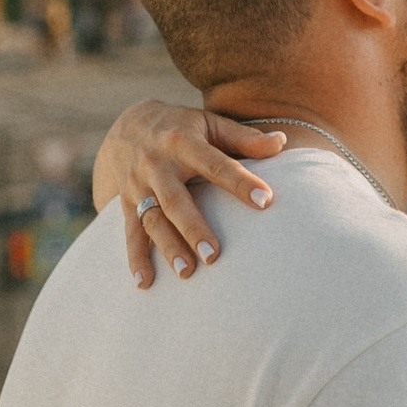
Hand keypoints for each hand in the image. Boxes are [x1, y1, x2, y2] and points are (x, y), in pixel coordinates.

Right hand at [94, 100, 287, 286]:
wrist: (126, 126)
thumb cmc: (181, 128)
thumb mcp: (210, 124)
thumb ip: (244, 138)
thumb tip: (282, 142)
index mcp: (183, 142)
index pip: (215, 164)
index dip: (240, 182)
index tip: (266, 201)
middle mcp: (156, 165)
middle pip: (175, 200)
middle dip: (193, 227)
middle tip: (214, 254)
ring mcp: (138, 186)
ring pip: (152, 220)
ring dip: (168, 247)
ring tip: (187, 273)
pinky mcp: (125, 203)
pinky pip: (130, 233)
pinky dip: (136, 258)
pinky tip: (145, 282)